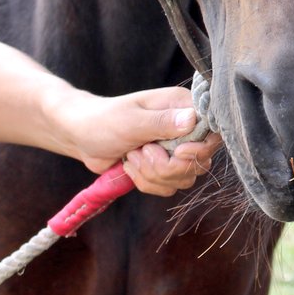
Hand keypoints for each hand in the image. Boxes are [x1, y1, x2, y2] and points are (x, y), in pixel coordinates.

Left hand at [56, 86, 221, 196]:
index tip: (177, 151)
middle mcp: (185, 128)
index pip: (212, 132)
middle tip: (142, 152)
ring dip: (153, 175)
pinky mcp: (165, 167)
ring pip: (184, 178)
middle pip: (200, 162)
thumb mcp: (131, 120)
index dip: (199, 149)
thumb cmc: (103, 120)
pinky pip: (169, 187)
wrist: (81, 136)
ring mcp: (176, 150)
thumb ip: (162, 122)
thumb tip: (193, 119)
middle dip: (167, 166)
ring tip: (132, 156)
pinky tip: (131, 166)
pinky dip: (147, 183)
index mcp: (183, 107)